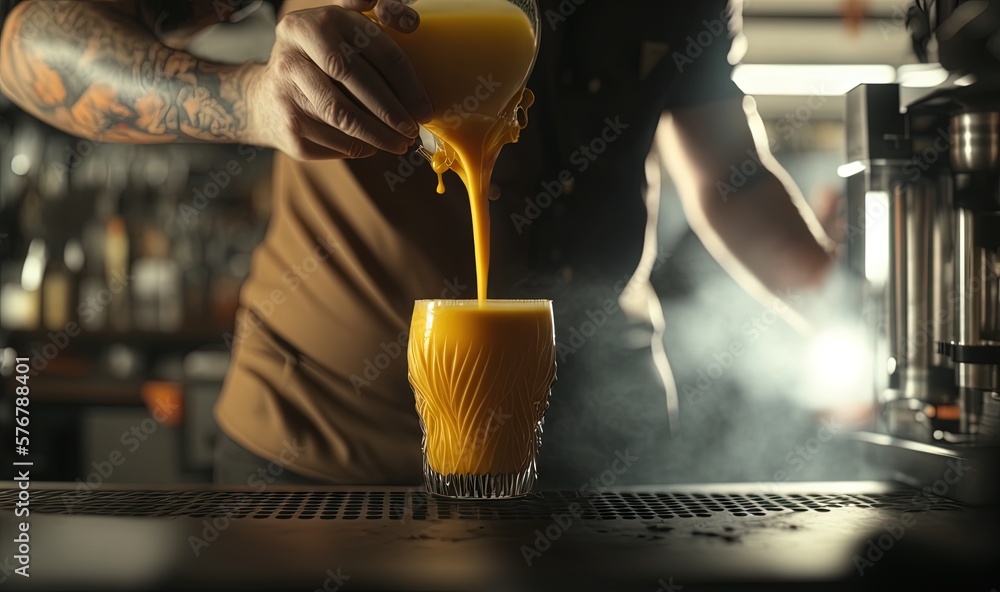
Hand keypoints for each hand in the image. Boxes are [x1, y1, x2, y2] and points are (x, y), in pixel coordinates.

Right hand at [244, 0, 432, 159]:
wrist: (265, 97)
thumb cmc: (319, 61)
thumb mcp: (340, 32)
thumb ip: (376, 18)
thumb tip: (410, 22)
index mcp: (316, 23)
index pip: (372, 48)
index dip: (405, 80)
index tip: (424, 107)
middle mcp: (294, 53)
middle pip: (354, 79)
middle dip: (391, 110)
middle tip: (412, 129)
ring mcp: (285, 90)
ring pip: (343, 117)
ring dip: (379, 135)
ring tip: (399, 144)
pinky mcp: (287, 126)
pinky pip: (333, 141)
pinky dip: (358, 147)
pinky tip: (371, 145)